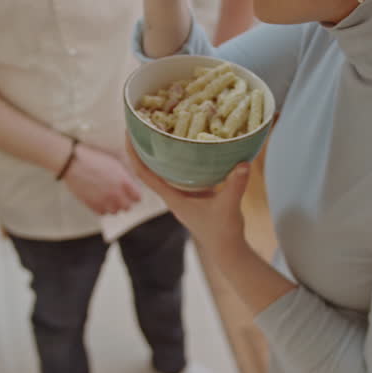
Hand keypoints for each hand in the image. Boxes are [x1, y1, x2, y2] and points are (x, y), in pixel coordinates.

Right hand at [65, 143, 141, 214]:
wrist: (72, 162)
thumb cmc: (93, 157)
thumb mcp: (115, 159)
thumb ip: (127, 172)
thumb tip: (133, 180)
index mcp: (123, 181)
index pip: (138, 198)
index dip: (135, 194)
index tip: (131, 192)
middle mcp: (115, 194)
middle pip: (127, 207)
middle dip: (125, 201)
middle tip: (120, 194)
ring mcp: (103, 201)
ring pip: (115, 211)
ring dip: (114, 205)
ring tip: (109, 197)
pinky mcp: (92, 205)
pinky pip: (102, 213)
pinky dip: (102, 208)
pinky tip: (100, 199)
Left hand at [125, 139, 250, 255]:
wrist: (227, 250)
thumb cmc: (223, 231)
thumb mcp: (229, 205)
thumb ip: (235, 184)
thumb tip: (243, 162)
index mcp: (173, 198)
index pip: (144, 174)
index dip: (133, 154)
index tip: (127, 133)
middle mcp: (173, 195)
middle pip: (149, 168)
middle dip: (144, 147)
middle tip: (143, 122)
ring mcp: (183, 196)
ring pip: (164, 170)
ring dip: (160, 153)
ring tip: (161, 128)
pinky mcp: (194, 195)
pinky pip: (180, 173)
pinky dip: (179, 159)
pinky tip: (186, 146)